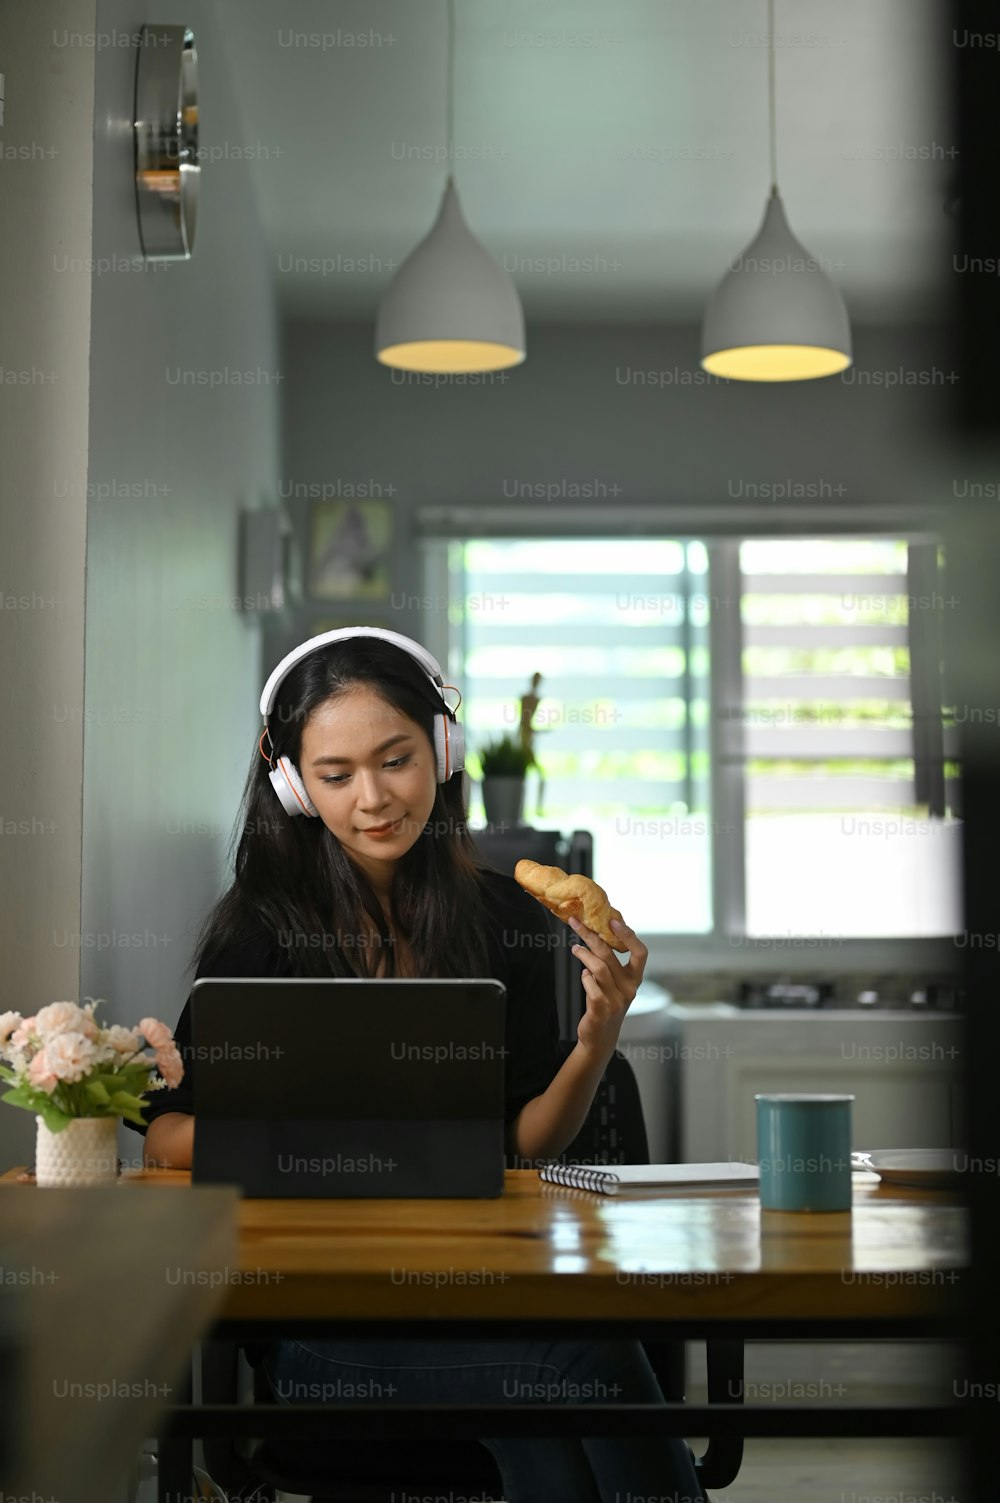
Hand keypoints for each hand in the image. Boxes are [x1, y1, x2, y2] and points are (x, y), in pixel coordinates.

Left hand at [568, 913, 646, 1057]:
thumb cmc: (607, 1003)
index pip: (640, 953)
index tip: (614, 920)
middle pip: (609, 954)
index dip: (629, 935)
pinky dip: (584, 976)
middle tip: (576, 923)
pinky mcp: (601, 1009)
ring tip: (575, 948)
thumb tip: (600, 933)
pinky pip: (589, 983)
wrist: (601, 1036)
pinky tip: (584, 975)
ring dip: (583, 954)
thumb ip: (612, 963)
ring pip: (598, 967)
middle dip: (591, 935)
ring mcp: (616, 1000)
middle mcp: (629, 989)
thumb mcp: (616, 983)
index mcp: (635, 979)